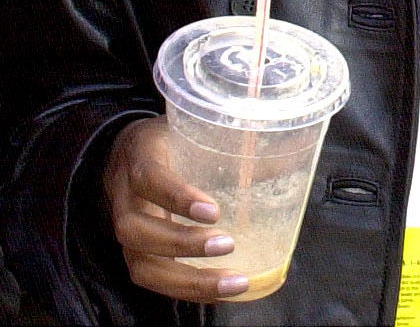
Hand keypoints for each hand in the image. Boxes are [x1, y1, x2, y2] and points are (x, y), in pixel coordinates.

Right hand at [103, 116, 247, 301]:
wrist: (125, 150)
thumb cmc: (168, 140)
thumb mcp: (191, 129)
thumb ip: (233, 140)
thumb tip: (295, 143)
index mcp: (139, 157)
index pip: (149, 178)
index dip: (177, 197)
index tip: (213, 211)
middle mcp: (124, 197)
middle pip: (135, 231)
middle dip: (181, 245)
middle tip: (228, 244)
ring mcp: (127, 230)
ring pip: (141, 265)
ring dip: (187, 279)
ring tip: (232, 281)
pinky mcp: (135, 252)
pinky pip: (155, 278)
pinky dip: (189, 290)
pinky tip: (222, 292)